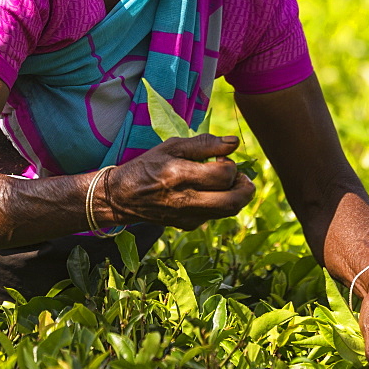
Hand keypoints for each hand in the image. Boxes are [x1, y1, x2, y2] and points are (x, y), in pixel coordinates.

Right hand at [103, 134, 254, 230]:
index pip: (224, 175)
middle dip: (245, 188)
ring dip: (236, 196)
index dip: (231, 166)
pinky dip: (219, 203)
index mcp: (181, 176)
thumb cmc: (148, 166)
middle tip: (241, 176)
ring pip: (228, 211)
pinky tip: (208, 192)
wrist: (122, 197)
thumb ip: (204, 143)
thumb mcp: (171, 147)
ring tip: (228, 182)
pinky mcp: (187, 225)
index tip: (221, 159)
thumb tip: (234, 143)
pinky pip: (214, 215)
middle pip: (233, 202)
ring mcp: (188, 216)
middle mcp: (186, 200)